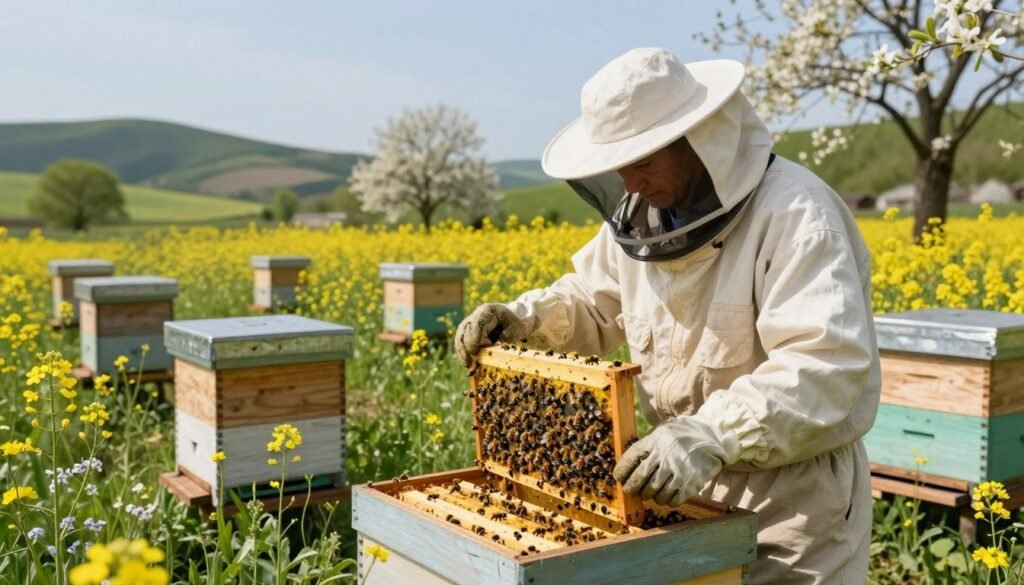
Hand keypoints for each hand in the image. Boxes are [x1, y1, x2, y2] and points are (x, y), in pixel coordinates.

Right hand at [455, 303, 531, 367]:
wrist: (514, 320)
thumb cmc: (517, 324)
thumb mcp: (519, 328)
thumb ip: (511, 334)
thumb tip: (500, 341)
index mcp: (488, 311)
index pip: (476, 324)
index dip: (473, 338)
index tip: (474, 352)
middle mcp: (476, 315)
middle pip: (464, 330)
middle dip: (465, 347)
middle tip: (469, 363)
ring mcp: (471, 323)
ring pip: (460, 336)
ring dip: (462, 351)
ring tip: (466, 365)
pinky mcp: (469, 331)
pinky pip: (462, 341)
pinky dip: (463, 352)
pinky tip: (467, 362)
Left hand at [612, 416, 729, 506]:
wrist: (714, 437)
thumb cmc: (683, 435)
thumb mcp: (663, 432)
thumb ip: (647, 446)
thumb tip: (628, 467)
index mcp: (656, 440)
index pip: (631, 458)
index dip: (622, 471)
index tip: (619, 478)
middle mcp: (665, 456)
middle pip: (640, 479)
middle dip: (632, 488)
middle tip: (632, 491)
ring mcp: (678, 470)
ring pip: (654, 493)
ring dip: (650, 496)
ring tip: (652, 492)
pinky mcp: (690, 483)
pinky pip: (672, 500)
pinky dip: (667, 500)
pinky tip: (667, 495)